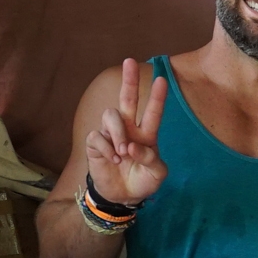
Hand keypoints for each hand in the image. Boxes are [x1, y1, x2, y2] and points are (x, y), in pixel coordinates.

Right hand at [85, 58, 168, 206]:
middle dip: (129, 80)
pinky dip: (106, 148)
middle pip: (127, 99)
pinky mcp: (95, 143)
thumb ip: (151, 160)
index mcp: (146, 134)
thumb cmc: (142, 181)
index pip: (153, 112)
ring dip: (118, 132)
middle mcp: (128, 129)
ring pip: (111, 116)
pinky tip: (113, 160)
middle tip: (129, 61)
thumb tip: (132, 147)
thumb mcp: (156, 174)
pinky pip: (97, 136)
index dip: (157, 97)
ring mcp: (111, 134)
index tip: (162, 79)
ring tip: (123, 153)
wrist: (123, 196)